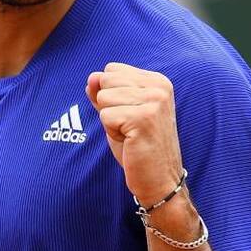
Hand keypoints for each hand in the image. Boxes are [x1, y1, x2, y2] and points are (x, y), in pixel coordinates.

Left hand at [86, 63, 183, 205]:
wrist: (159, 180)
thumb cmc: (138, 146)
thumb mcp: (119, 113)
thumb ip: (104, 92)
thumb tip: (91, 76)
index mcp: (156, 80)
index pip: (112, 70)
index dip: (112, 95)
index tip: (130, 115)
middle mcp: (158, 86)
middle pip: (106, 81)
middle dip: (109, 106)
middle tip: (129, 127)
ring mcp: (154, 101)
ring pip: (104, 98)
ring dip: (110, 121)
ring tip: (130, 134)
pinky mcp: (144, 117)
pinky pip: (106, 115)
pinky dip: (112, 132)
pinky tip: (130, 141)